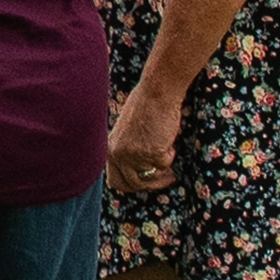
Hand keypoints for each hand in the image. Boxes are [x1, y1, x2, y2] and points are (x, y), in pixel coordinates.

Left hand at [104, 76, 182, 195]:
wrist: (157, 93)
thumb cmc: (144, 106)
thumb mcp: (126, 132)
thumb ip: (126, 150)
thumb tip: (136, 171)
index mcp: (110, 149)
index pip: (116, 181)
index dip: (132, 185)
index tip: (146, 183)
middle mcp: (119, 155)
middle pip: (133, 185)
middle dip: (151, 185)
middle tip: (167, 177)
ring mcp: (135, 156)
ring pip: (152, 177)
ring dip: (163, 169)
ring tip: (168, 151)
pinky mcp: (153, 154)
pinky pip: (165, 164)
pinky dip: (170, 154)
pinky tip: (167, 138)